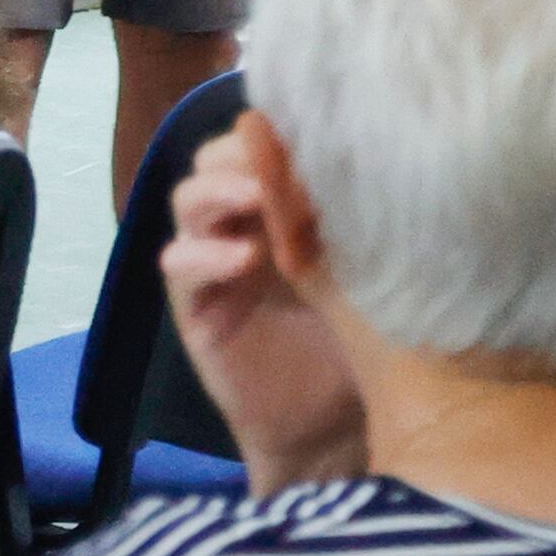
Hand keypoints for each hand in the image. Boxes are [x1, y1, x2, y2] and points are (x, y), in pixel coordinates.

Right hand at [157, 113, 366, 487]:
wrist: (336, 427)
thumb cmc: (366, 343)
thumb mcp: (373, 271)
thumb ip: (360, 220)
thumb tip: (376, 156)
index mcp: (291, 203)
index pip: (268, 140)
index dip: (281, 127)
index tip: (320, 129)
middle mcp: (246, 222)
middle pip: (219, 156)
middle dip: (244, 151)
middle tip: (282, 161)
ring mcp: (214, 261)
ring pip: (190, 199)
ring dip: (217, 191)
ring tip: (256, 199)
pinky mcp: (194, 305)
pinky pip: (178, 264)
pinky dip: (203, 254)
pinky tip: (245, 261)